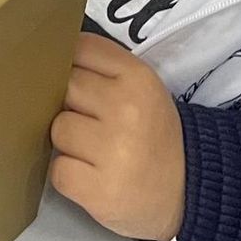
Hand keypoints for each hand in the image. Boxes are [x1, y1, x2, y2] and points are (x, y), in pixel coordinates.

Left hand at [48, 32, 185, 240]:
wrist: (186, 191)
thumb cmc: (154, 133)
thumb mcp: (143, 88)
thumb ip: (105, 68)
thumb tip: (54, 57)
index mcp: (138, 78)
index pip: (82, 49)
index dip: (74, 64)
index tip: (83, 82)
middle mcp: (125, 110)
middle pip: (64, 87)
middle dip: (72, 105)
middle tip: (92, 123)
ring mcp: (112, 152)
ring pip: (58, 129)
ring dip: (69, 142)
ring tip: (93, 152)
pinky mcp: (99, 191)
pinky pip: (57, 170)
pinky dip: (67, 175)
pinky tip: (90, 176)